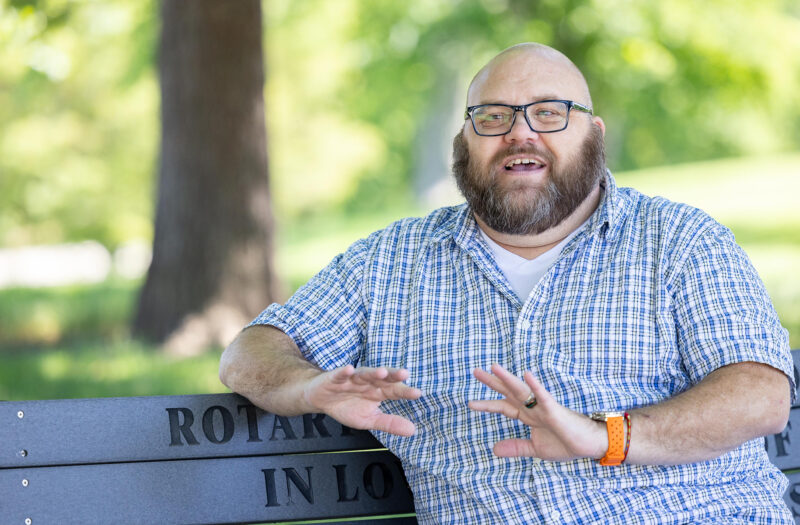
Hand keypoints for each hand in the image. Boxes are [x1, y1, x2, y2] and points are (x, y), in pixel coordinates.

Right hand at [304, 365, 421, 436]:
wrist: (321, 400)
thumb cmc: (347, 407)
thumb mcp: (369, 419)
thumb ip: (389, 423)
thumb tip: (413, 430)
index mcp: (377, 391)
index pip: (394, 390)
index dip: (404, 391)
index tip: (417, 393)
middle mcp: (367, 382)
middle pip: (382, 378)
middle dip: (392, 375)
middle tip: (404, 374)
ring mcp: (351, 379)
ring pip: (363, 374)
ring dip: (372, 372)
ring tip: (382, 372)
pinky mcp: (334, 378)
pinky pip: (340, 374)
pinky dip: (344, 372)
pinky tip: (349, 369)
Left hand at [468, 364, 604, 459]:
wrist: (589, 445)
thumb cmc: (566, 443)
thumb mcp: (536, 449)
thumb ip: (516, 447)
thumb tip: (493, 449)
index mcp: (528, 416)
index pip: (504, 407)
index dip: (487, 404)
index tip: (470, 403)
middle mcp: (533, 408)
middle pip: (508, 392)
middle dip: (492, 383)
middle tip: (475, 371)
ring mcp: (543, 407)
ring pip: (522, 390)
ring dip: (507, 378)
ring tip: (493, 367)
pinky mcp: (555, 409)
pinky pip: (543, 396)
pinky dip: (535, 386)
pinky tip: (526, 375)